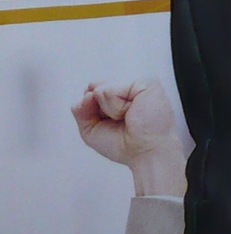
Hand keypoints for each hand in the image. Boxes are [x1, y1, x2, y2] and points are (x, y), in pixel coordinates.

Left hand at [71, 79, 188, 197]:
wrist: (146, 153)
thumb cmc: (125, 145)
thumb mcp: (92, 130)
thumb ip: (81, 112)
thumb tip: (83, 95)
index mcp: (119, 96)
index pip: (93, 91)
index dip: (93, 109)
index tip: (109, 123)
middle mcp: (127, 87)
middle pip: (95, 89)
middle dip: (100, 110)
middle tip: (119, 121)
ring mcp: (135, 82)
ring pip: (101, 90)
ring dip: (110, 110)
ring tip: (127, 117)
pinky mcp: (143, 81)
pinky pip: (111, 90)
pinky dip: (116, 107)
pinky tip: (131, 111)